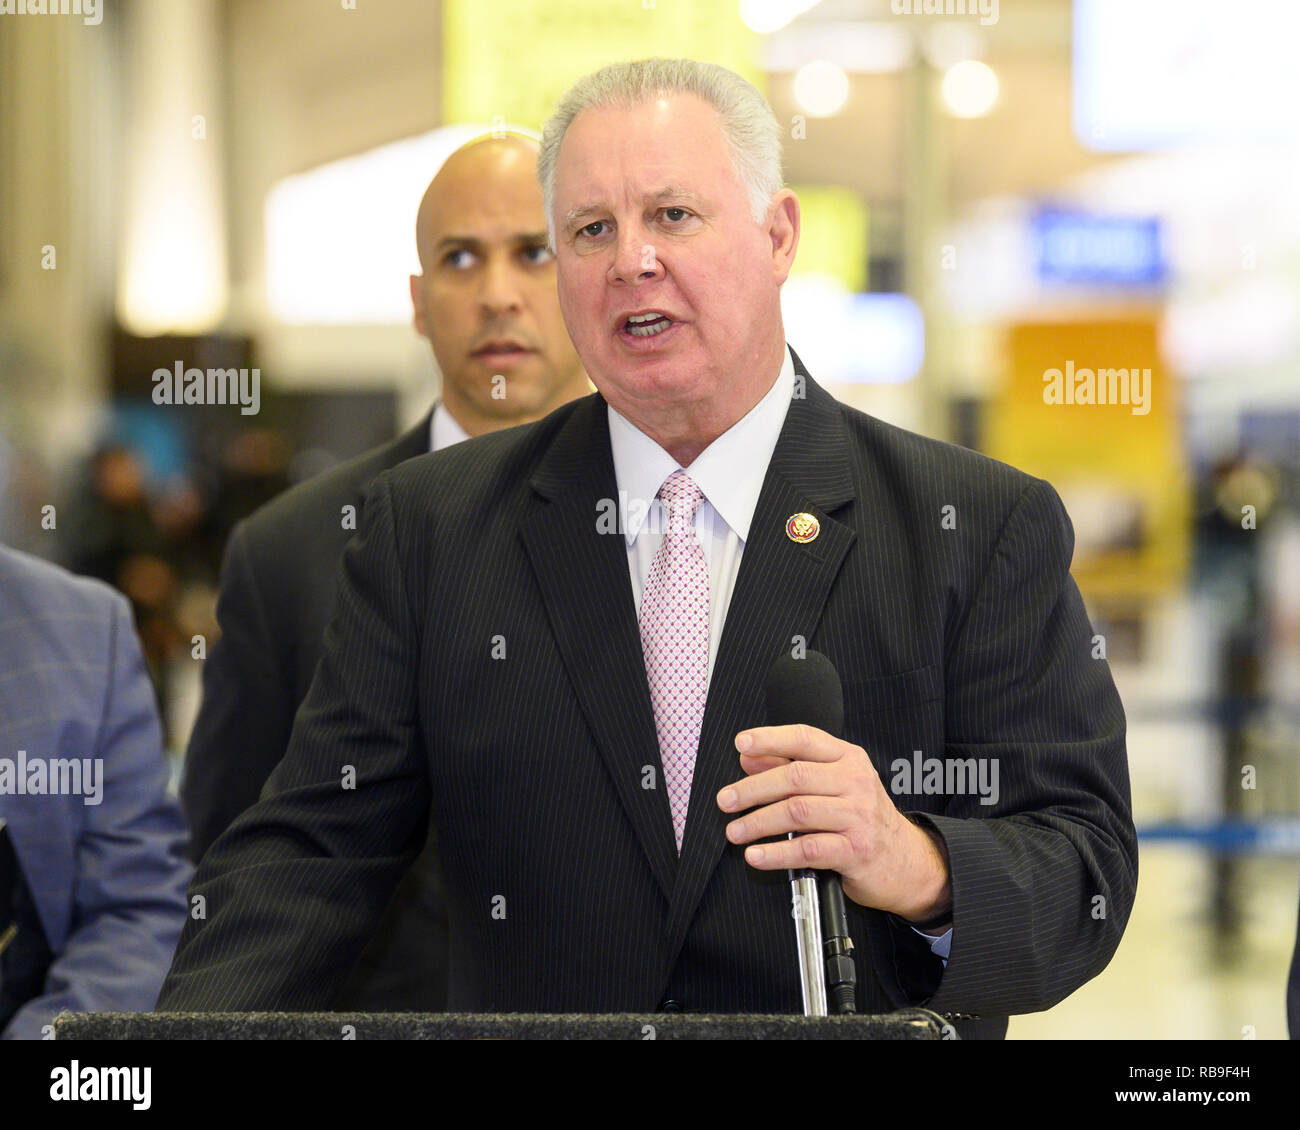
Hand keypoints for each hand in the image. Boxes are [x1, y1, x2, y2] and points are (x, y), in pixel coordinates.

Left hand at [715, 725, 951, 927]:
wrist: (906, 861)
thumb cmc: (863, 819)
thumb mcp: (834, 785)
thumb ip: (791, 768)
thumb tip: (749, 757)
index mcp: (848, 759)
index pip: (805, 738)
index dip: (770, 738)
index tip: (741, 743)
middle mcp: (856, 782)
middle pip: (795, 777)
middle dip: (753, 789)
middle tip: (726, 801)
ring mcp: (858, 816)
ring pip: (797, 812)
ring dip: (758, 822)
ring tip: (735, 831)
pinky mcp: (856, 850)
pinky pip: (807, 850)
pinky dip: (776, 854)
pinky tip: (756, 856)